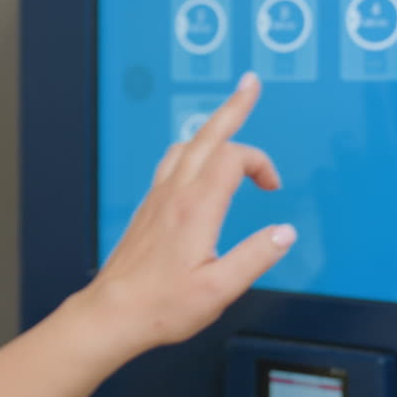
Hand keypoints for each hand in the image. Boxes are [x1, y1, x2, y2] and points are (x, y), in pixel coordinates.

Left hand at [80, 71, 294, 356]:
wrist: (112, 312)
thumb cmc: (161, 306)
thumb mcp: (220, 289)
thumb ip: (255, 257)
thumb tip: (284, 233)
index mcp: (195, 208)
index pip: (234, 158)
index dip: (261, 163)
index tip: (273, 187)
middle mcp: (173, 194)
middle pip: (207, 136)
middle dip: (233, 108)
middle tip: (251, 84)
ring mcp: (157, 198)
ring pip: (185, 146)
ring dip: (211, 129)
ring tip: (229, 118)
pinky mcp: (148, 208)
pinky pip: (171, 163)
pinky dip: (193, 150)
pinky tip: (197, 160)